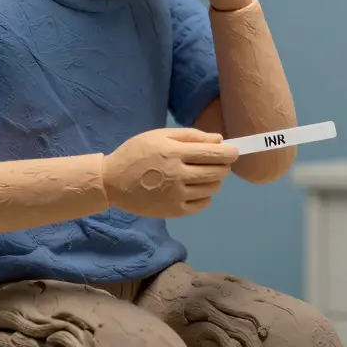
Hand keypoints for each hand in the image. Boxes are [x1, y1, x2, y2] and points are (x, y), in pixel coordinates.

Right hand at [101, 128, 238, 217]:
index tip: (234, 151)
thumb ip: (190, 136)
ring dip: (214, 180)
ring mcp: (176, 195)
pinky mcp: (173, 211)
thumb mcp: (160, 135)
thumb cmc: (137, 153)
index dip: (230, 153)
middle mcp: (178, 175)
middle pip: (216, 172)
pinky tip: (196, 189)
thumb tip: (218, 140)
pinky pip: (202, 205)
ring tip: (203, 174)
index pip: (214, 154)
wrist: (112, 181)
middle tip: (218, 162)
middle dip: (223, 165)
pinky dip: (205, 196)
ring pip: (211, 188)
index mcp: (175, 153)